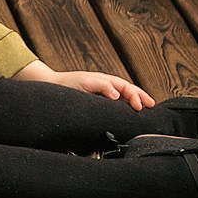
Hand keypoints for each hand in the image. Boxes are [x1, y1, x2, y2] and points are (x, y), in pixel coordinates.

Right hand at [15, 59, 154, 110]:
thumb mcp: (89, 103)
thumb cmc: (67, 98)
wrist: (47, 87)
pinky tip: (114, 96)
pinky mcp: (83, 80)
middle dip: (137, 95)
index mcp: (105, 88)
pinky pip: (98, 83)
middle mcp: (101, 82)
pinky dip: (107, 88)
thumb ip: (102, 106)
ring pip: (116, 84)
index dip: (139, 97)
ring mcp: (92, 80)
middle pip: (125, 86)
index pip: (126, 91)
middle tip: (147, 106)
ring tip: (137, 103)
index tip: (150, 108)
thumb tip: (117, 117)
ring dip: (128, 92)